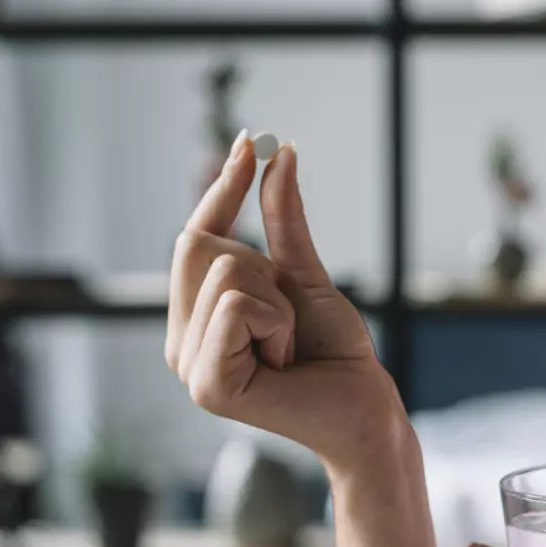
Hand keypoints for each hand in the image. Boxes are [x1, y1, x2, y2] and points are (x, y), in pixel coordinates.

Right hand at [166, 133, 405, 477]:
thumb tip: (279, 154)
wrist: (364, 407)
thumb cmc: (334, 350)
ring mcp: (188, 365)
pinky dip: (277, 323)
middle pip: (200, 245)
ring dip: (279, 303)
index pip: (195, 236)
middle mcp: (181, 339)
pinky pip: (236, 306)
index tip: (250, 140)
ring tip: (289, 346)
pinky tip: (285, 361)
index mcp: (196, 315)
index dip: (222, 187)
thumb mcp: (305, 275)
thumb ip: (283, 220)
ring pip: (226, 273)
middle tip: (288, 316)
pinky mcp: (207, 386)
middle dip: (265, 266)